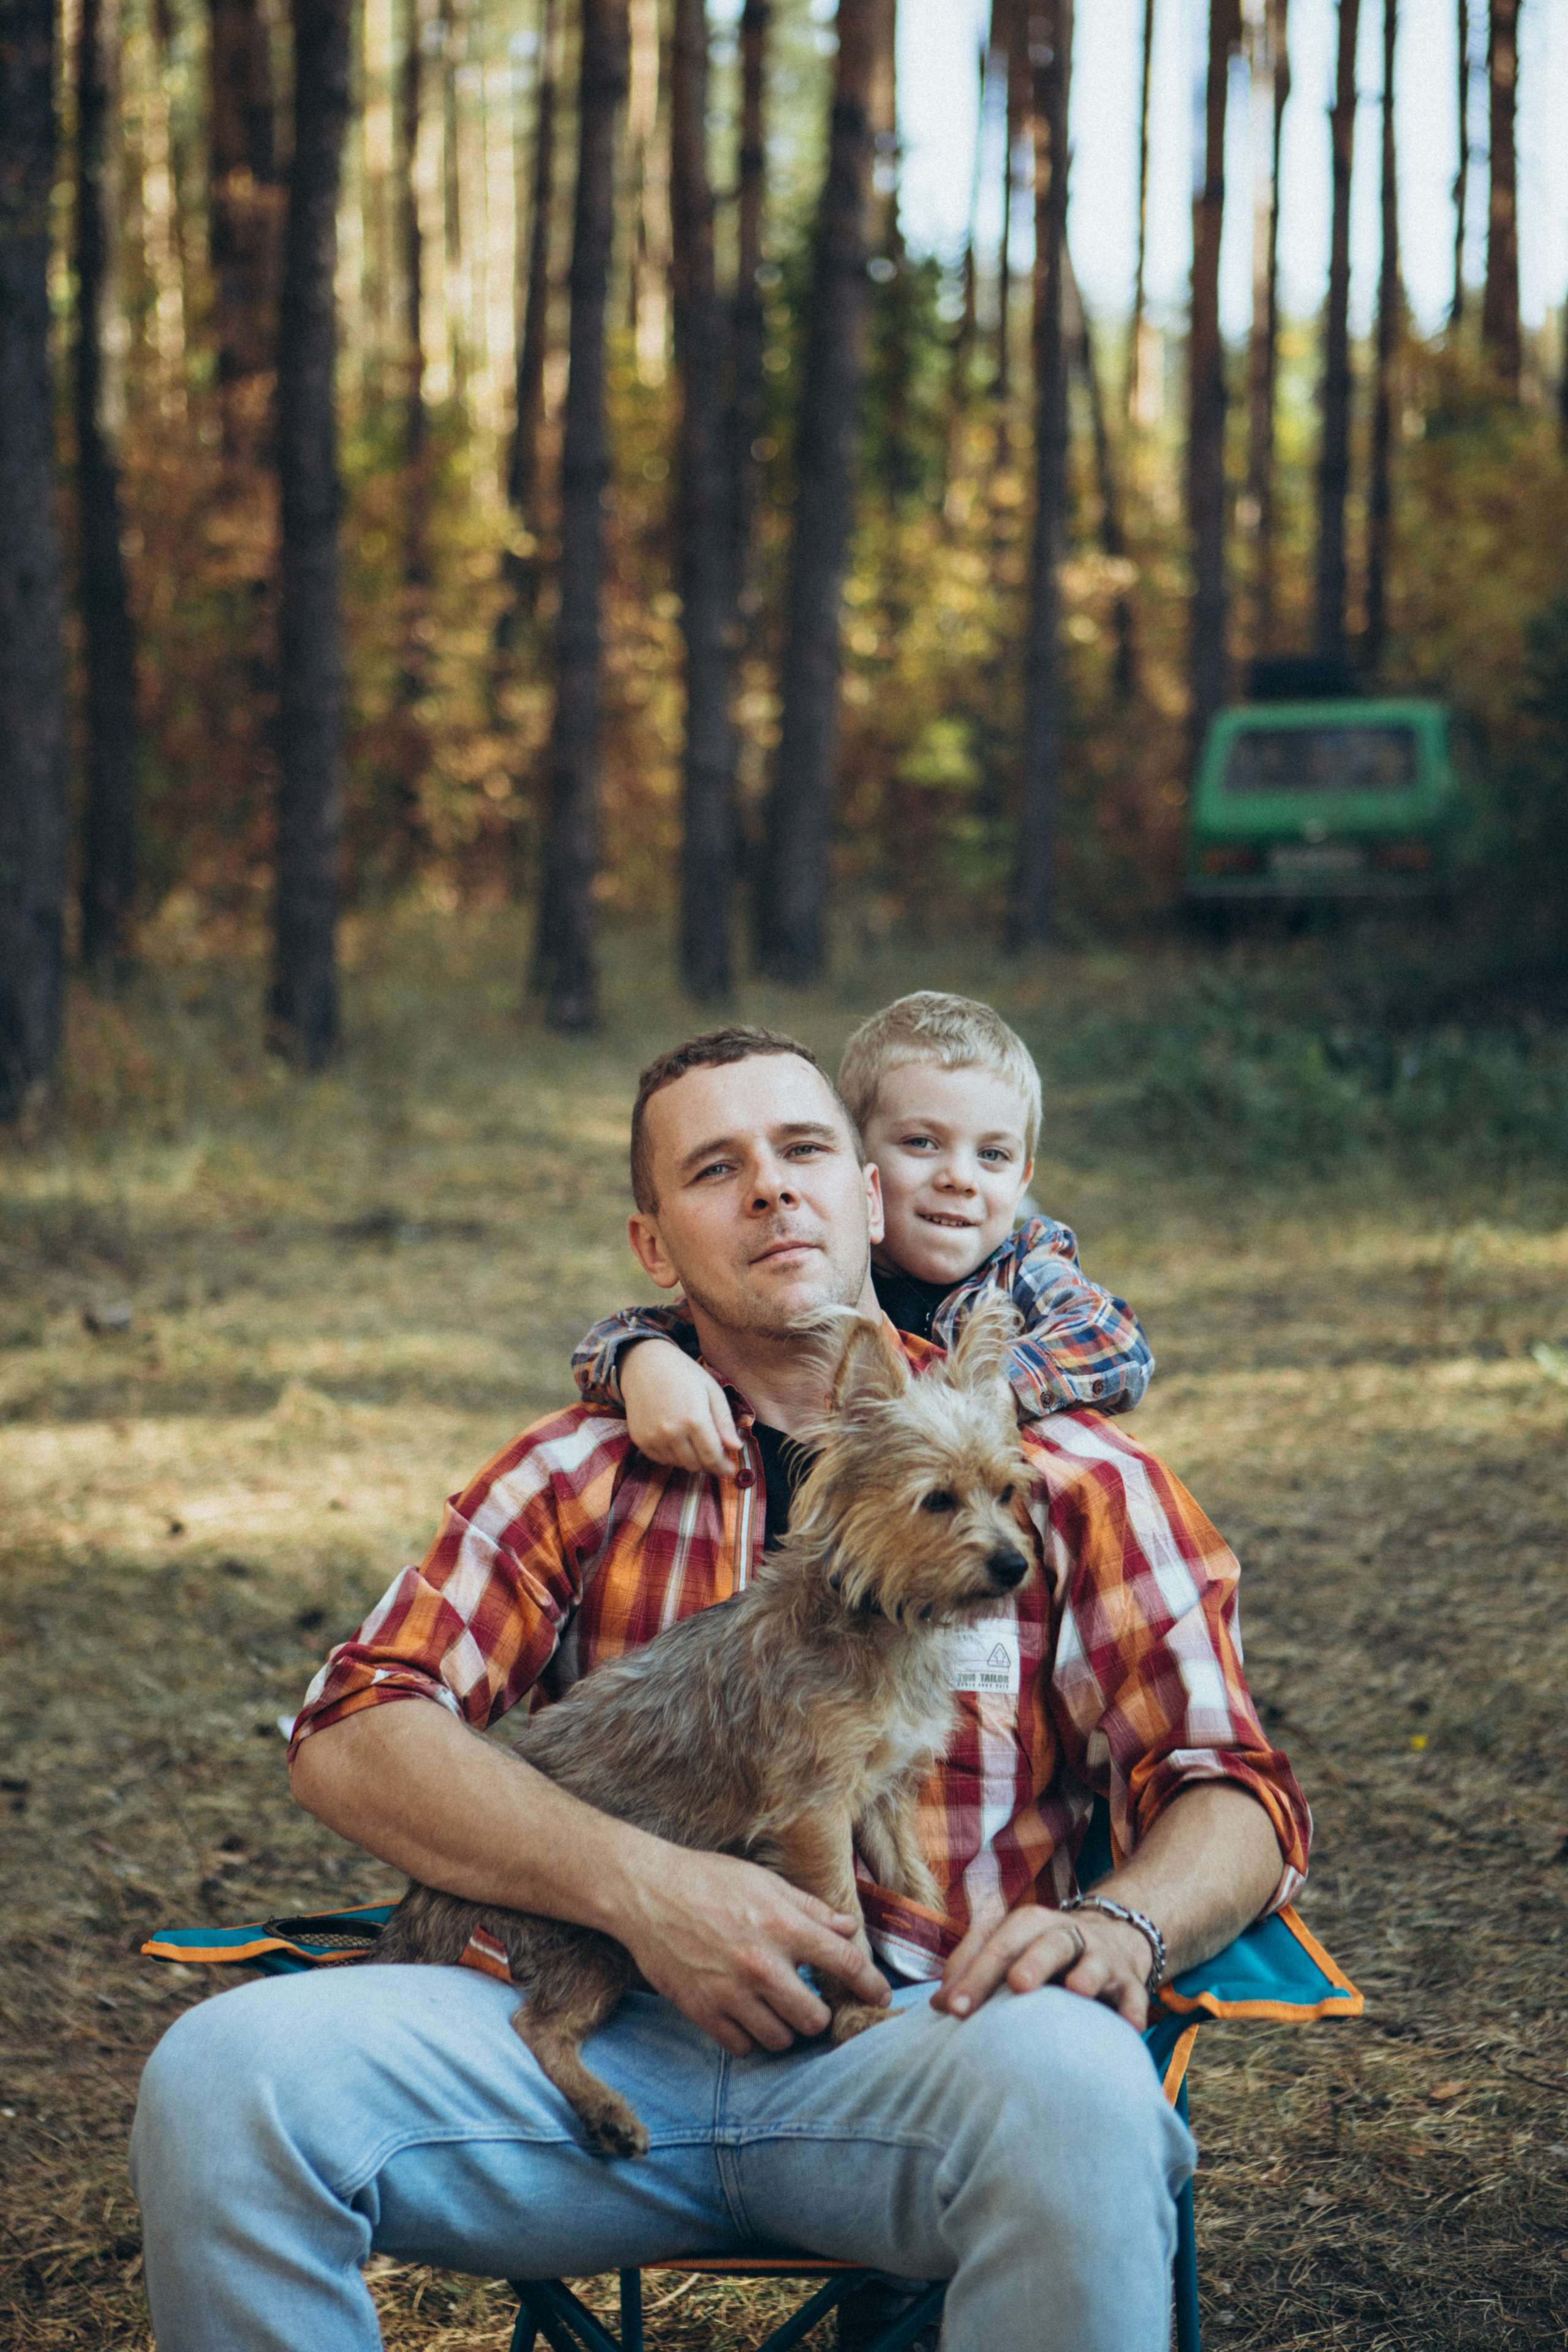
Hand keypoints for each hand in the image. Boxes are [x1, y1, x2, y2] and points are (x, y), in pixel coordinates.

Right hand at [617, 1844, 889, 2056]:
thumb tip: (848, 1928)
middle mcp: (762, 1964)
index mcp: (783, 1926)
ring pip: (781, 2040)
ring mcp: (731, 1992)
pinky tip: (746, 2016)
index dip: (871, 1985)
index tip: (881, 1996)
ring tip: (776, 2009)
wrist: (646, 1892)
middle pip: (814, 2019)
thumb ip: (810, 1909)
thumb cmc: (708, 1879)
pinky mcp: (703, 2011)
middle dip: (818, 2013)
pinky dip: (750, 2037)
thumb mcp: (765, 1881)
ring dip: (785, 2029)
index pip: (845, 1963)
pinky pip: (743, 2046)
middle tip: (809, 2002)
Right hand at [621, 1341, 740, 1475]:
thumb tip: (736, 1448)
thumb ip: (724, 1422)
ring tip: (691, 1436)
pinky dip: (672, 1454)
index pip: (712, 1457)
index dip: (723, 1467)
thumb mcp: (712, 1391)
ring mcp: (653, 1438)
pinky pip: (661, 1460)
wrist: (644, 1364)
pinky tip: (675, 1436)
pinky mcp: (640, 1440)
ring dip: (690, 1457)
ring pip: (679, 1464)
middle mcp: (672, 1432)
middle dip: (707, 1461)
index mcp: (694, 1419)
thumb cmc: (684, 1374)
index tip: (729, 1470)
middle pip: (696, 1465)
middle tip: (711, 1449)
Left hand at [932, 1902, 1155, 2031]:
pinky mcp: (1130, 1981)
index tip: (952, 2009)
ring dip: (1086, 1973)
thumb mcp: (1008, 1948)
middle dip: (1032, 1962)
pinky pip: (1135, 1995)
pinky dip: (1133, 2010)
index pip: (997, 1941)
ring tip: (1076, 1990)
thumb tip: (938, 2005)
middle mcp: (1065, 1934)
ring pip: (1093, 1960)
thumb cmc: (1041, 1952)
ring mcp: (1100, 1956)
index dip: (974, 1973)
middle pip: (1047, 1942)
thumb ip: (972, 1969)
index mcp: (1028, 1924)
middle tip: (1017, 1986)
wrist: (1111, 1939)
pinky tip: (1127, 2028)